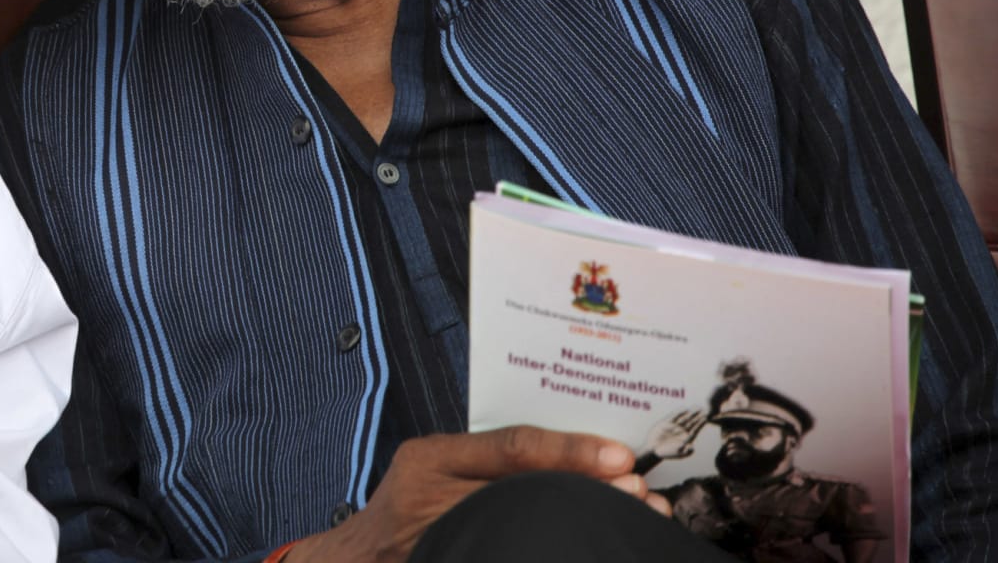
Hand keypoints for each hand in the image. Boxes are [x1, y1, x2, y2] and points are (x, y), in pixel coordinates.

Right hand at [286, 427, 668, 562]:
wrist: (358, 559)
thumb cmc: (403, 507)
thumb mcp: (430, 465)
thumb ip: (485, 458)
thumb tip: (576, 455)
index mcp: (430, 460)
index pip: (509, 447)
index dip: (569, 451)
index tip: (618, 456)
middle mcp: (432, 495)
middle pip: (525, 488)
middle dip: (588, 489)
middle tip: (639, 493)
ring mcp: (444, 537)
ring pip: (524, 524)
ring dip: (581, 520)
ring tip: (627, 518)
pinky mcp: (451, 556)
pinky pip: (510, 548)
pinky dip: (554, 545)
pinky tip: (584, 544)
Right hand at [642, 409, 705, 461]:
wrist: (654, 449)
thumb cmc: (668, 453)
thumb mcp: (679, 454)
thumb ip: (687, 451)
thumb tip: (692, 448)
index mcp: (687, 438)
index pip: (696, 429)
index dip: (701, 424)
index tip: (706, 418)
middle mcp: (682, 431)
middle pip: (692, 422)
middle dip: (698, 416)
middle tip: (706, 409)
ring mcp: (675, 426)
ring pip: (685, 418)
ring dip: (691, 412)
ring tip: (697, 407)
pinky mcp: (667, 423)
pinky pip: (675, 416)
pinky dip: (680, 412)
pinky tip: (685, 408)